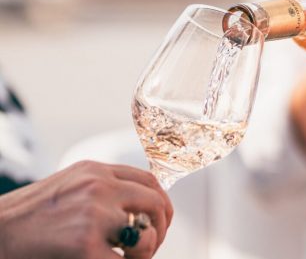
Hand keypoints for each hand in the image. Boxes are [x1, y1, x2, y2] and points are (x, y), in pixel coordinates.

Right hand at [0, 161, 172, 258]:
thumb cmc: (27, 216)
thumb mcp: (68, 187)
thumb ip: (101, 189)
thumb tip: (136, 208)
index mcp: (95, 170)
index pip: (149, 180)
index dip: (161, 203)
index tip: (159, 220)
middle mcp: (99, 185)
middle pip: (156, 202)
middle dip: (161, 227)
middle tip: (150, 245)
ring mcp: (93, 213)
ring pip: (147, 234)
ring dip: (146, 251)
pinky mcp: (84, 244)